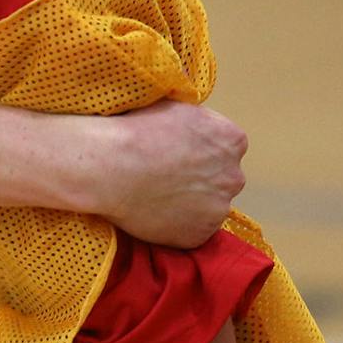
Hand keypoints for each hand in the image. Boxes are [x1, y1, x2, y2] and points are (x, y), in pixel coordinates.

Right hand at [100, 101, 246, 248]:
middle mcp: (233, 176)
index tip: (179, 153)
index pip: (227, 148)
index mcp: (232, 141)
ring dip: (189, 204)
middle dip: (201, 179)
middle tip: (167, 176)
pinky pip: (191, 230)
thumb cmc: (137, 132)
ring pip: (208, 207)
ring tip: (155, 195)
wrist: (109, 167)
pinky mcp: (199, 235)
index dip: (201, 151)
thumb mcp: (176, 108)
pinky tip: (153, 211)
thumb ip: (199, 122)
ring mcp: (218, 209)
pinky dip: (176, 224)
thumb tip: (196, 130)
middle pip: (222, 179)